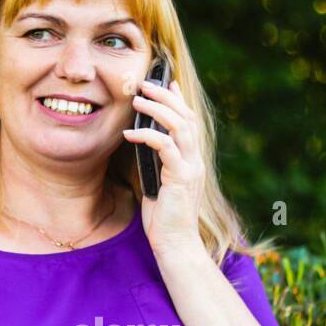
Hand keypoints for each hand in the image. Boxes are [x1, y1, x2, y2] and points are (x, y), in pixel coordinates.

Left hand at [121, 77, 204, 254]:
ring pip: (180, 127)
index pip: (188, 120)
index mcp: (191, 159)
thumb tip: (139, 140)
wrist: (175, 243)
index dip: (178, 99)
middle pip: (186, 117)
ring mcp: (191, 168)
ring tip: (137, 100)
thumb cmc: (163, 216)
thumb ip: (154, 161)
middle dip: (165, 96)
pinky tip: (129, 133)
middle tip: (145, 83)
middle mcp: (195, 160)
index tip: (165, 82)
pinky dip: (148, 136)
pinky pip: (166, 148)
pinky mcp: (181, 178)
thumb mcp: (157, 181)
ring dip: (157, 109)